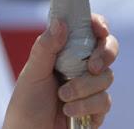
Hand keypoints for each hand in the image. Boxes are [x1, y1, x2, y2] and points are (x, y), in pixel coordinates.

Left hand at [3, 14, 117, 128]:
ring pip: (106, 77)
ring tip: (63, 97)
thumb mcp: (32, 73)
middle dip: (105, 55)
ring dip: (84, 88)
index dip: (98, 24)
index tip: (99, 28)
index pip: (87, 31)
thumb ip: (46, 48)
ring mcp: (89, 87)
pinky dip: (86, 106)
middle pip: (107, 50)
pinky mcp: (95, 108)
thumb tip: (60, 22)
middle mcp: (79, 66)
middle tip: (91, 66)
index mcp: (63, 52)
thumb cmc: (26, 103)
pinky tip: (69, 111)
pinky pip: (104, 101)